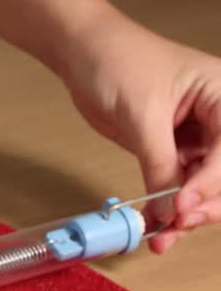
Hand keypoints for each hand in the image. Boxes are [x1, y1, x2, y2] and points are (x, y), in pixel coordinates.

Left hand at [63, 17, 220, 252]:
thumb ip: (158, 162)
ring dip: (187, 213)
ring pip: (205, 185)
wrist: (83, 54)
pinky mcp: (174, 150)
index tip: (182, 206)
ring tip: (162, 235)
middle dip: (205, 203)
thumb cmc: (118, 61)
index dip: (210, 183)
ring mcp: (198, 136)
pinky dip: (169, 206)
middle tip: (177, 224)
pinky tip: (155, 225)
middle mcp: (219, 118)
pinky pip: (180, 184)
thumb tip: (168, 208)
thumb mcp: (141, 114)